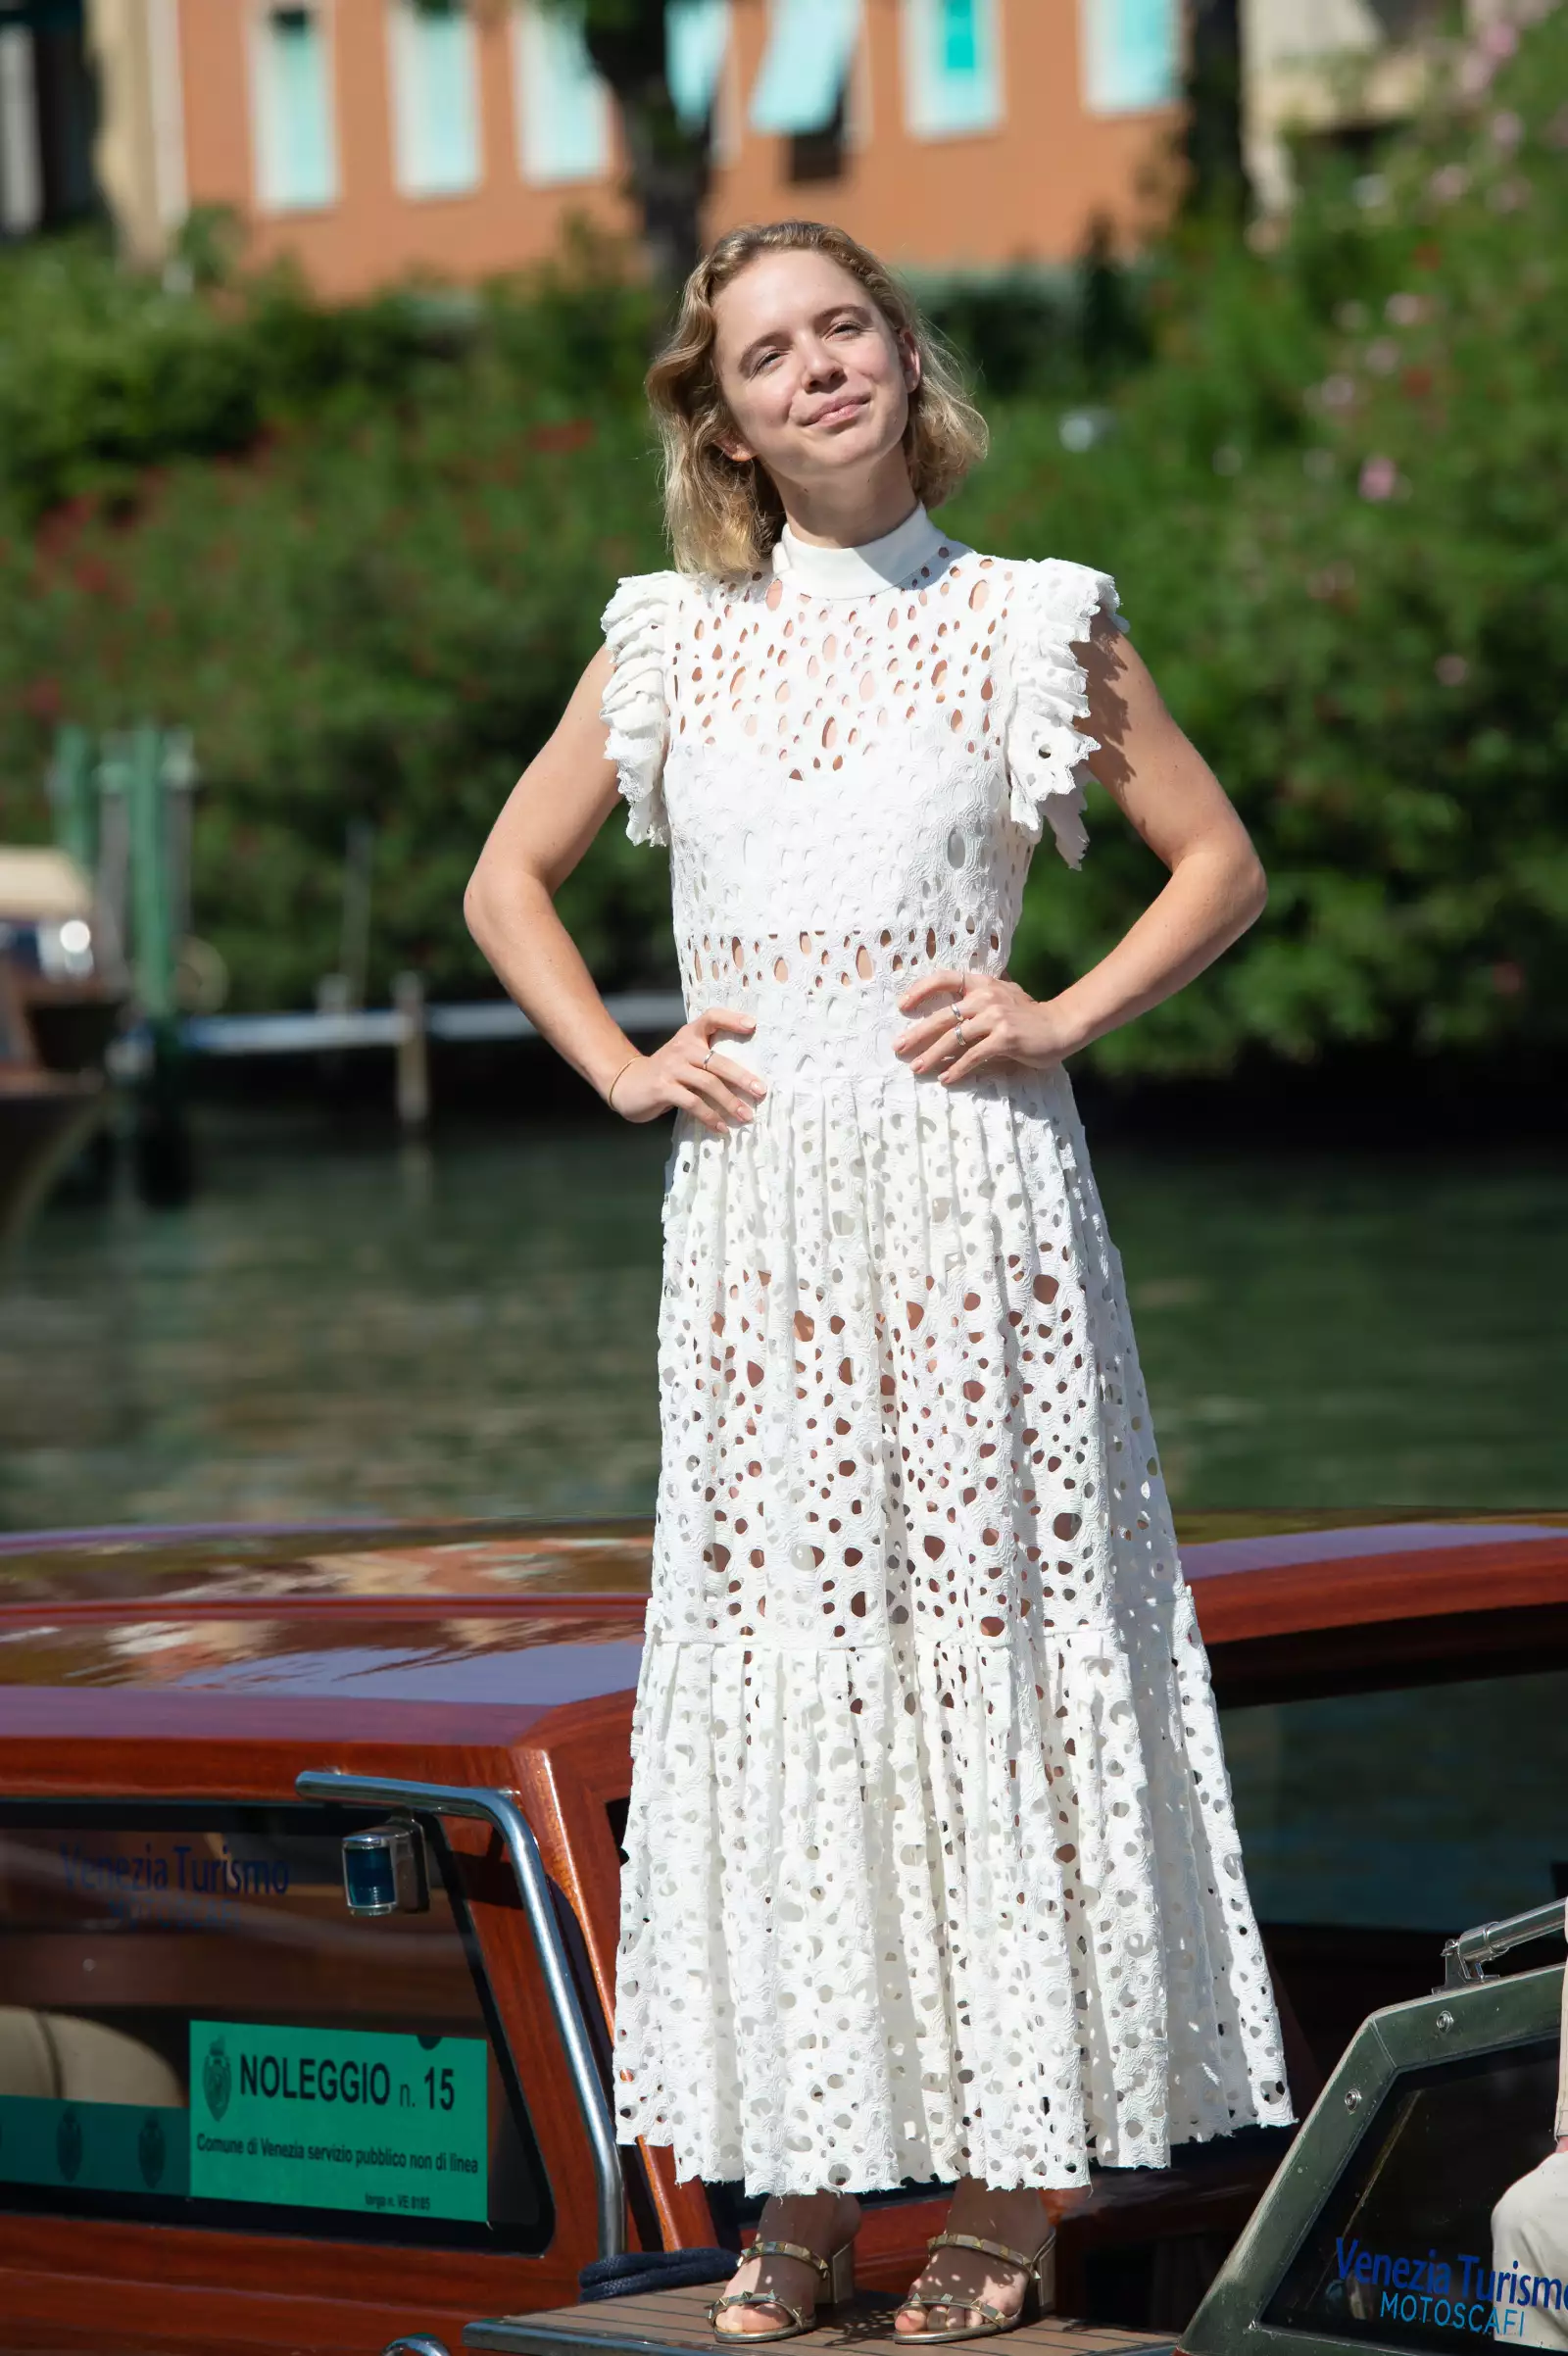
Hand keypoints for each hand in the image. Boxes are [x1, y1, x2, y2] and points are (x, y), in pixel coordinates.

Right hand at [608, 1008, 768, 1130]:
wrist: (627, 1084)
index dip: (732, 1019)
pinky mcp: (663, 1088)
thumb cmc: (667, 1072)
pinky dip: (710, 1116)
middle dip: (742, 1077)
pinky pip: (692, 1103)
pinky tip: (721, 1128)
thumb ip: (708, 1059)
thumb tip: (747, 1079)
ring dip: (730, 1102)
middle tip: (761, 1091)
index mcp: (689, 1035)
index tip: (753, 1026)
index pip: (711, 1017)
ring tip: (746, 1116)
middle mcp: (681, 1047)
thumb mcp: (685, 1057)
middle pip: (717, 1061)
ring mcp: (671, 1067)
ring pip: (708, 1084)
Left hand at [893, 970, 1070, 1085]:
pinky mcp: (1004, 1038)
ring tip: (917, 1068)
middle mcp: (987, 997)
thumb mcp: (1005, 996)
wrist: (1061, 1026)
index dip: (921, 990)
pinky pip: (973, 1055)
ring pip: (954, 1038)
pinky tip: (946, 1079)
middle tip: (899, 1048)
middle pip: (942, 1015)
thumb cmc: (1030, 1016)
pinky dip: (957, 1069)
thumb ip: (981, 997)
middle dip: (917, 1033)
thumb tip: (954, 1005)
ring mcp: (996, 1017)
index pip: (945, 979)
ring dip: (932, 1055)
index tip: (902, 1006)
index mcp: (983, 983)